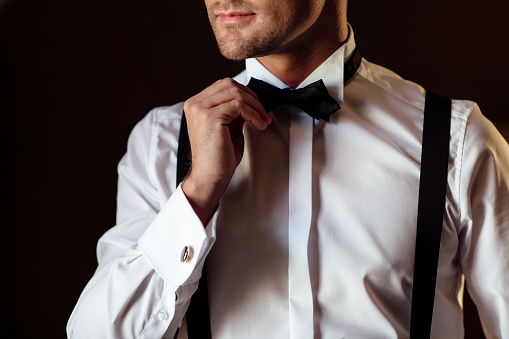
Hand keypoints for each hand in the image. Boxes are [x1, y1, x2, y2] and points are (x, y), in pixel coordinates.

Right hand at [181, 78, 270, 224]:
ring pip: (236, 93)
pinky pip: (239, 106)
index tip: (258, 108)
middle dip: (251, 97)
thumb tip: (250, 100)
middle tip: (263, 113)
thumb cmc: (218, 156)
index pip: (224, 85)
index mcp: (196, 104)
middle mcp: (195, 104)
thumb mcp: (228, 126)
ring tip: (263, 120)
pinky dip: (253, 114)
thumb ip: (234, 110)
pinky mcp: (210, 117)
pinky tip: (258, 125)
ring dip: (255, 106)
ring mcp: (201, 109)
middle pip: (230, 85)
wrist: (210, 176)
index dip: (245, 94)